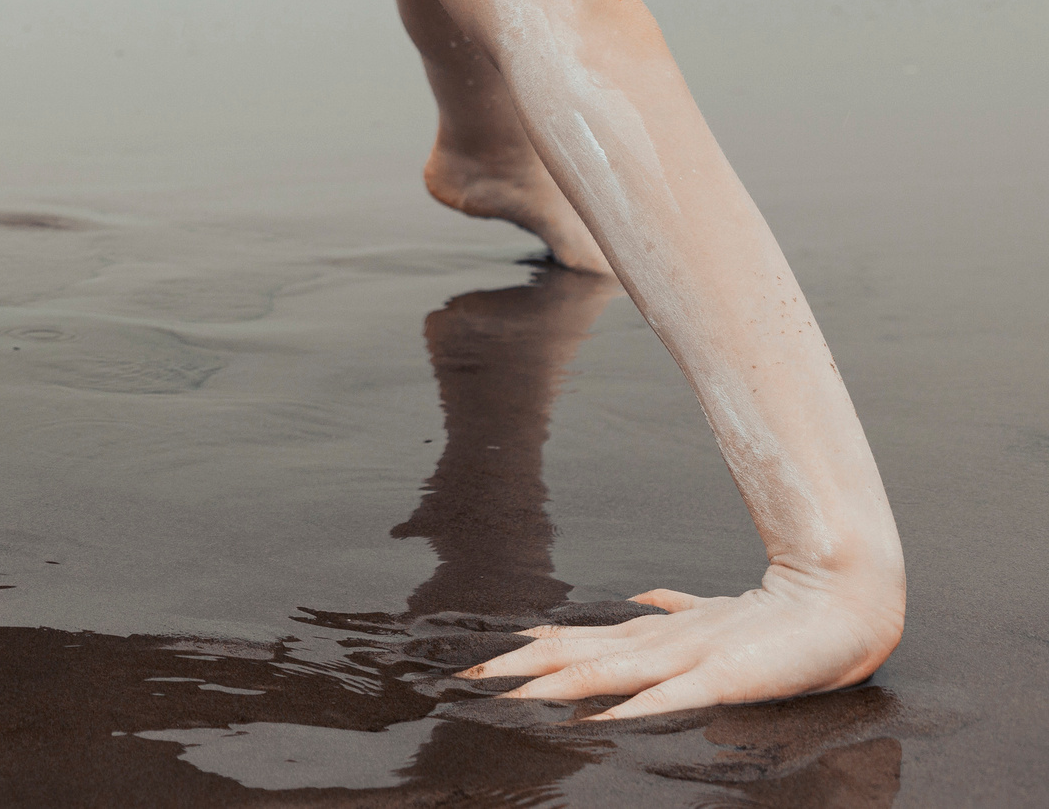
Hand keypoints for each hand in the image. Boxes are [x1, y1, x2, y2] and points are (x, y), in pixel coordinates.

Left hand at [463, 565, 902, 717]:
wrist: (847, 600)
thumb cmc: (784, 615)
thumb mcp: (722, 618)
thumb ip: (682, 610)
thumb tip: (646, 601)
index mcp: (663, 634)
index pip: (588, 640)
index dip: (538, 648)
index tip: (493, 656)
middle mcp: (665, 642)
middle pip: (580, 654)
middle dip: (524, 668)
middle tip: (472, 675)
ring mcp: (692, 656)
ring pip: (610, 669)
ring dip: (558, 683)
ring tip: (512, 692)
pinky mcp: (727, 675)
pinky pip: (675, 696)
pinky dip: (637, 707)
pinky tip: (603, 719)